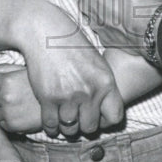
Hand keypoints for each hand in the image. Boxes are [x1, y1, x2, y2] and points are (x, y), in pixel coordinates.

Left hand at [0, 65, 42, 134]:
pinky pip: (1, 123)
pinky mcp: (12, 125)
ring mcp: (8, 112)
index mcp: (7, 80)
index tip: (3, 87)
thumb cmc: (44, 85)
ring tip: (14, 107)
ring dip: (0, 110)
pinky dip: (7, 120)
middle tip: (9, 98)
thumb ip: (6, 68)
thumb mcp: (27, 71)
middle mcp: (5, 96)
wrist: (60, 105)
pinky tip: (18, 115)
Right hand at [11, 0, 124, 136]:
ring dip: (67, 127)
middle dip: (84, 126)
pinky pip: (50, 125)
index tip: (98, 117)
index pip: (115, 117)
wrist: (46, 32)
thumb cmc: (72, 46)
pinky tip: (52, 122)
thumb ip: (103, 87)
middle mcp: (89, 91)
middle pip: (90, 127)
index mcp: (105, 82)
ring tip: (65, 121)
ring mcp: (68, 96)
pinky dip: (50, 127)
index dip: (107, 121)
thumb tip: (108, 113)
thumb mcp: (97, 63)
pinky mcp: (47, 98)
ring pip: (70, 129)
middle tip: (78, 120)